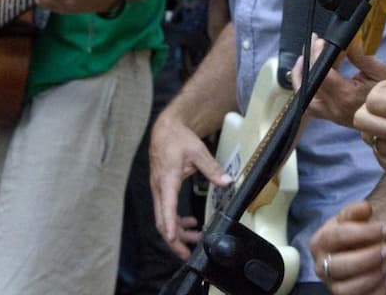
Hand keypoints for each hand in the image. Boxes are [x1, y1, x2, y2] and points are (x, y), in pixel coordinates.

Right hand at [149, 111, 231, 258]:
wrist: (165, 129)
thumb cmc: (178, 139)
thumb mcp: (197, 151)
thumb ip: (212, 168)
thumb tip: (226, 181)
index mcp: (167, 180)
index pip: (166, 207)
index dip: (171, 225)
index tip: (175, 239)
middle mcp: (159, 188)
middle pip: (162, 221)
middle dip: (174, 240)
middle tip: (188, 254)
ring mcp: (159, 190)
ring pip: (164, 219)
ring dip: (178, 232)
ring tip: (196, 239)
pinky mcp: (162, 190)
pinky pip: (166, 211)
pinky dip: (176, 221)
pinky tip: (190, 223)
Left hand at [292, 34, 385, 127]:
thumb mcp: (379, 70)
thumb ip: (359, 56)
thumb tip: (346, 39)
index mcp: (347, 96)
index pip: (323, 74)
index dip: (318, 54)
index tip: (320, 41)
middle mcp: (335, 108)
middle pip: (310, 82)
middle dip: (310, 59)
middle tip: (315, 43)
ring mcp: (331, 115)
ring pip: (304, 96)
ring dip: (301, 76)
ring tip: (306, 58)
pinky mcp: (331, 117)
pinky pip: (310, 105)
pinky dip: (306, 89)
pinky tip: (310, 75)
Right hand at [309, 201, 385, 294]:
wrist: (356, 249)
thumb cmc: (354, 233)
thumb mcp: (353, 218)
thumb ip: (356, 211)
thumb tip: (365, 208)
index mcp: (320, 241)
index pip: (338, 236)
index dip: (365, 232)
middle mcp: (321, 265)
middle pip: (338, 266)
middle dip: (366, 258)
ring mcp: (331, 285)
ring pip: (345, 289)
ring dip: (370, 278)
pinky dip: (376, 293)